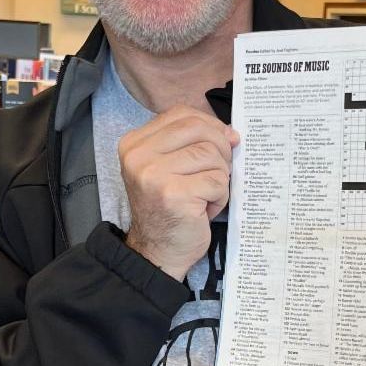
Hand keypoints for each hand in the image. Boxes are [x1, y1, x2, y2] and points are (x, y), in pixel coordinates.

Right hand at [119, 105, 238, 280]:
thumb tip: (230, 132)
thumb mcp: (170, 166)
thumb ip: (192, 142)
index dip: (209, 123)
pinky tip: (205, 208)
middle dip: (220, 147)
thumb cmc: (169, 207)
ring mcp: (154, 175)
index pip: (181, 114)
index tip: (224, 139)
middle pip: (198, 128)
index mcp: (135, 143)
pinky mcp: (174, 195)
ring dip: (220, 176)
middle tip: (221, 169)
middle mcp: (139, 156)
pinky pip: (216, 181)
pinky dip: (220, 196)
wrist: (157, 251)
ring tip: (207, 194)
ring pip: (211, 154)